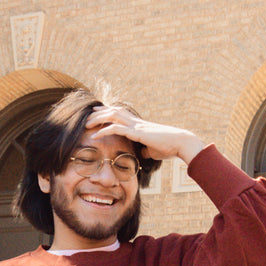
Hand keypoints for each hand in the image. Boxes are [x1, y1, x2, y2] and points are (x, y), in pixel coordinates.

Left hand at [86, 106, 205, 164]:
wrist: (180, 142)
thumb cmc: (169, 147)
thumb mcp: (153, 150)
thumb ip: (145, 150)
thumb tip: (143, 154)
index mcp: (138, 124)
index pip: (119, 113)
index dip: (107, 112)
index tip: (96, 113)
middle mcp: (135, 122)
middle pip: (112, 111)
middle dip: (98, 113)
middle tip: (86, 117)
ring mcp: (136, 125)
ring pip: (112, 116)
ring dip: (97, 119)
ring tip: (86, 124)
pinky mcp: (136, 132)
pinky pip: (116, 128)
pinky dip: (103, 131)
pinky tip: (94, 136)